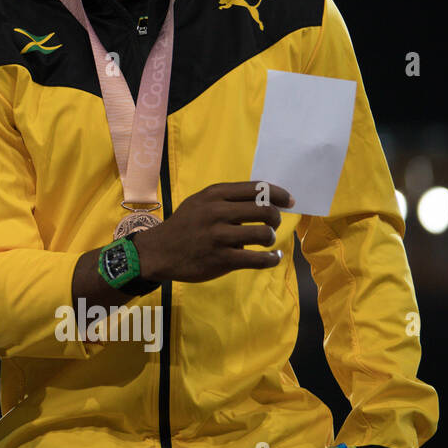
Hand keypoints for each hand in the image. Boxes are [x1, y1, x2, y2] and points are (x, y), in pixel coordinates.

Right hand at [133, 181, 292, 284]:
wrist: (158, 251)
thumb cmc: (184, 225)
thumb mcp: (199, 202)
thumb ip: (226, 198)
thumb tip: (263, 198)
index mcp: (214, 195)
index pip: (257, 188)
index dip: (279, 194)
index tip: (289, 201)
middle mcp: (217, 212)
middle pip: (265, 210)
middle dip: (276, 218)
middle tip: (272, 224)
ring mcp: (219, 236)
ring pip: (263, 233)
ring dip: (270, 238)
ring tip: (265, 242)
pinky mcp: (222, 259)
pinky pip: (259, 259)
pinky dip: (271, 259)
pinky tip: (271, 257)